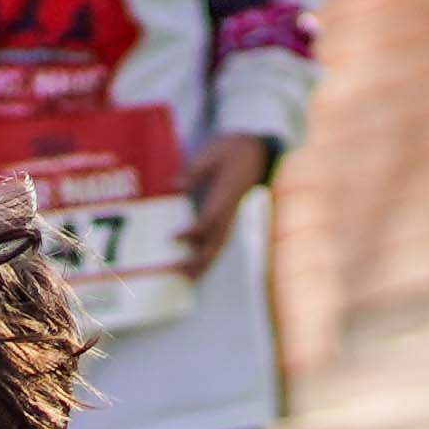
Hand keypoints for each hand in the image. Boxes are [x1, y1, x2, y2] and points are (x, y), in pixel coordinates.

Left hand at [176, 129, 273, 276]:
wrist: (256, 151)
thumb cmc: (232, 150)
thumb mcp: (213, 153)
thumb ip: (195, 170)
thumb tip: (175, 183)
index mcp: (225, 195)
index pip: (209, 219)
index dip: (193, 231)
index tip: (172, 237)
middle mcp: (229, 211)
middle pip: (215, 242)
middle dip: (198, 259)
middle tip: (177, 271)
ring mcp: (230, 217)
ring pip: (218, 246)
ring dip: (202, 264)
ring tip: (185, 278)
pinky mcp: (227, 219)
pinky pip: (218, 242)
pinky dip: (207, 258)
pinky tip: (194, 269)